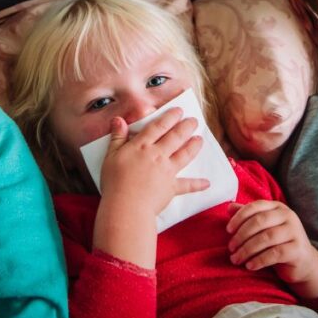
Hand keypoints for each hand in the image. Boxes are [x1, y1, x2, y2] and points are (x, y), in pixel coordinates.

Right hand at [92, 108, 206, 268]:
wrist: (126, 206)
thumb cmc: (115, 181)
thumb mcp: (110, 156)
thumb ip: (117, 137)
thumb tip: (118, 120)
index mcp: (142, 146)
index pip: (158, 127)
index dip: (169, 117)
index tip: (179, 111)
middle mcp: (157, 155)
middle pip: (175, 137)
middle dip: (186, 127)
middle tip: (194, 120)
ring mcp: (167, 171)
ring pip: (184, 155)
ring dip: (194, 146)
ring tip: (200, 139)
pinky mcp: (171, 187)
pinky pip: (187, 185)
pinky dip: (197, 184)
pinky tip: (207, 183)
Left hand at [226, 200, 317, 299]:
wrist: (302, 262)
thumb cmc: (278, 242)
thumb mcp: (263, 228)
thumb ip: (248, 217)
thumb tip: (229, 207)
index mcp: (278, 207)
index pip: (255, 207)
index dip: (239, 217)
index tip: (228, 230)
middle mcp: (288, 216)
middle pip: (259, 221)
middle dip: (241, 235)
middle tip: (230, 248)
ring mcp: (295, 232)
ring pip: (266, 238)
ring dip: (247, 250)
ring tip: (236, 259)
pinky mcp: (298, 249)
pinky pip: (274, 254)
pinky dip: (259, 260)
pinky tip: (249, 266)